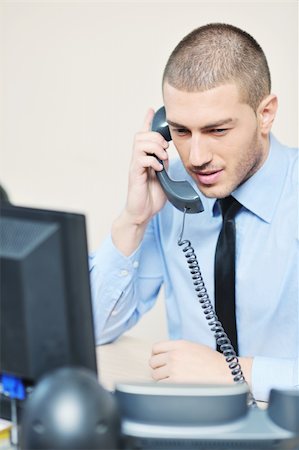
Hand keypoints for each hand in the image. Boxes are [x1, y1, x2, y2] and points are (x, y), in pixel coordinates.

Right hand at [125, 108, 168, 225]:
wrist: (143, 213)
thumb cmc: (151, 197)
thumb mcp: (163, 176)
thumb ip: (164, 163)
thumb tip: (167, 154)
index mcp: (144, 158)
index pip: (143, 135)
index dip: (147, 121)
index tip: (151, 110)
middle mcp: (137, 160)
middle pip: (141, 135)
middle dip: (156, 137)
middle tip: (165, 150)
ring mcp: (135, 166)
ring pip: (140, 143)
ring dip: (155, 147)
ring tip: (162, 158)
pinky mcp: (135, 175)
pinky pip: (141, 159)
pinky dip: (153, 161)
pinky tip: (158, 169)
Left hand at [149, 340, 252, 385]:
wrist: (224, 374)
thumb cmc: (213, 362)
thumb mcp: (194, 347)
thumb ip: (178, 349)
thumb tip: (164, 355)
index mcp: (179, 345)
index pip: (156, 348)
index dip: (156, 355)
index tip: (159, 360)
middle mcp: (174, 355)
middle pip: (153, 362)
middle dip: (158, 368)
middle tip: (166, 372)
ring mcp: (174, 369)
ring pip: (155, 375)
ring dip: (162, 379)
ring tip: (173, 380)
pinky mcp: (175, 383)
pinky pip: (161, 386)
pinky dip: (166, 388)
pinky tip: (175, 387)